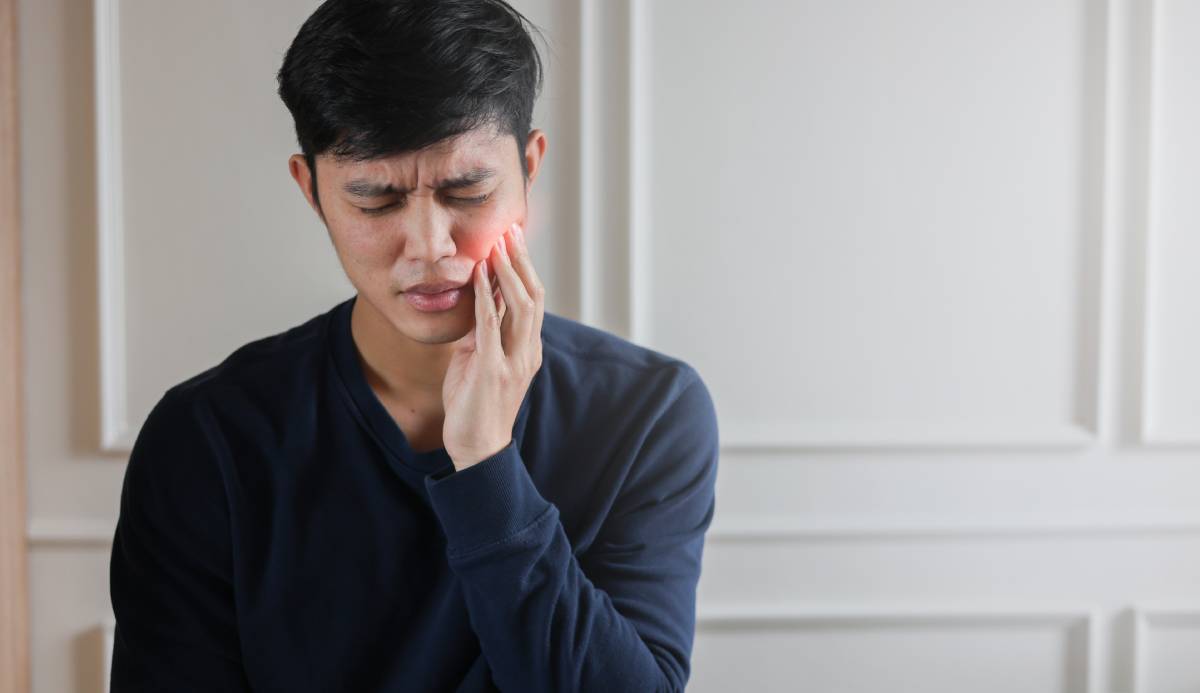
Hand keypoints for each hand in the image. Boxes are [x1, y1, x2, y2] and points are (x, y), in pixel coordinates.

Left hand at [442, 221, 544, 469]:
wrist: (478, 448)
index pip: (533, 299)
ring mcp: (514, 361)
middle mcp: (528, 351)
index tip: (513, 239)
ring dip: (507, 271)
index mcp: (528, 348)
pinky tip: (477, 276)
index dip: (525, 267)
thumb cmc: (476, 405)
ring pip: (520, 306)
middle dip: (521, 260)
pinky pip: (491, 327)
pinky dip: (485, 298)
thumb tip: (477, 302)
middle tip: (509, 230)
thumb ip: (484, 334)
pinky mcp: (493, 371)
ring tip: (497, 245)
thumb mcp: (481, 361)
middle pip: (532, 295)